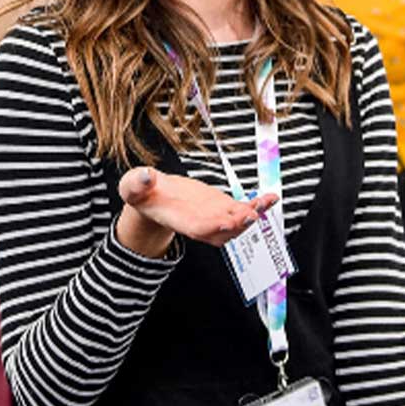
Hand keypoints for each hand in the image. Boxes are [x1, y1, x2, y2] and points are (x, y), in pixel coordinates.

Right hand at [114, 166, 277, 253]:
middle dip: (237, 225)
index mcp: (179, 220)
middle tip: (251, 215)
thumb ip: (137, 183)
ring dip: (253, 214)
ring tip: (265, 203)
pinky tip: (272, 197)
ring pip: (236, 221)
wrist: (154, 196)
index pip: (197, 228)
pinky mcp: (222, 206)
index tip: (224, 222)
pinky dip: (258, 205)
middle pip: (222, 230)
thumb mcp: (133, 187)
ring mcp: (213, 216)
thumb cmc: (143, 193)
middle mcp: (200, 223)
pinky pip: (243, 208)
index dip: (211, 226)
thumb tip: (145, 175)